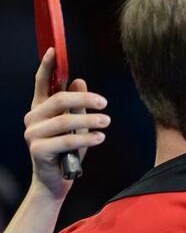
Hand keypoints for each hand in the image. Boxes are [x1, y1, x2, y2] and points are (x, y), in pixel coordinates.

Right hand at [23, 48, 109, 200]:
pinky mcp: (38, 150)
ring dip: (90, 120)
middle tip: (105, 104)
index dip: (46, 65)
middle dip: (86, 99)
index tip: (53, 50)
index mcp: (40, 108)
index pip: (41, 82)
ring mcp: (32, 134)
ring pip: (65, 120)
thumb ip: (77, 104)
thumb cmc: (68, 151)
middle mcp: (32, 118)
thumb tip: (79, 81)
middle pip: (59, 99)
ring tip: (107, 122)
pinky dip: (86, 138)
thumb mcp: (76, 124)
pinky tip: (100, 137)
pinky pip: (66, 140)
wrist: (57, 181)